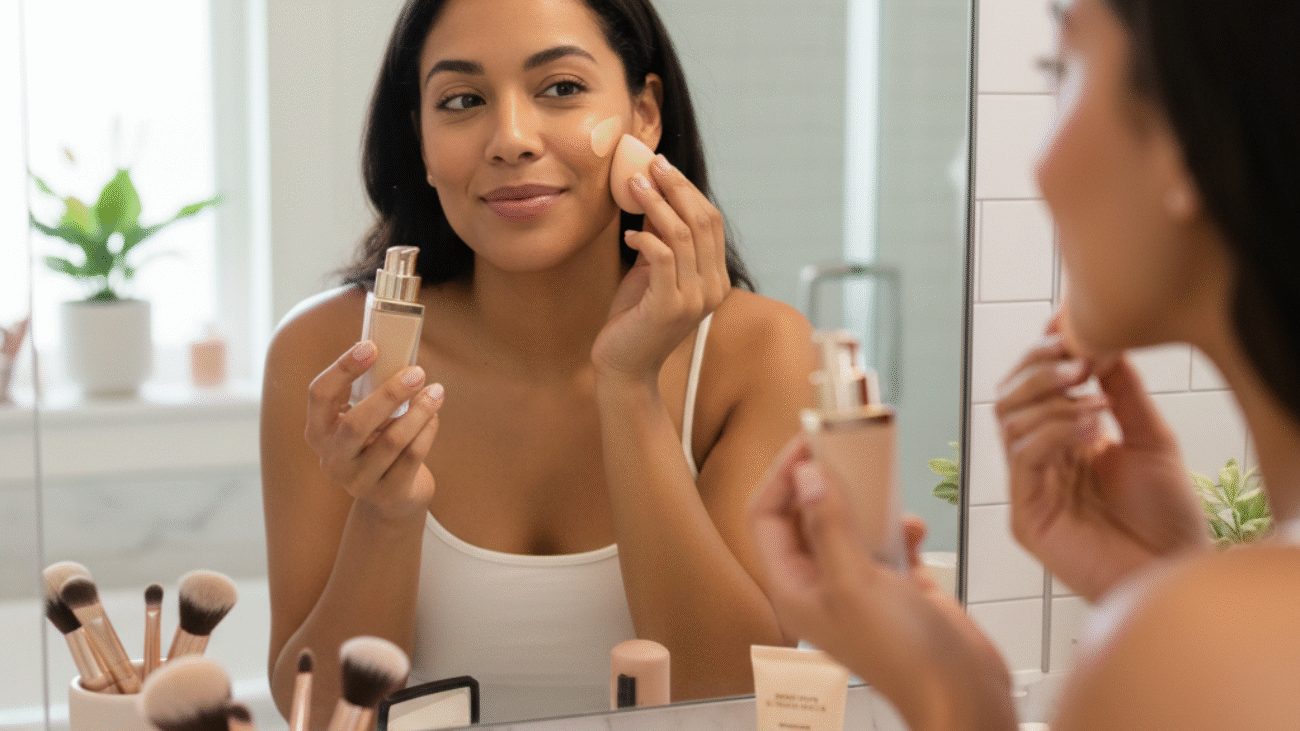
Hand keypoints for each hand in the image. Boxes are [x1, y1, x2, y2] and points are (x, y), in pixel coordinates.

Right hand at [303, 341, 444, 521]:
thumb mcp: (364, 420)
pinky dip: (426, 432)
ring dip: (418, 411)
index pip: (320, 394)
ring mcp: (357, 480)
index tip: (371, 346)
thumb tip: (396, 350)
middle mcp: (332, 458)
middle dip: (389, 394)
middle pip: (356, 423)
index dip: (343, 368)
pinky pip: (411, 457)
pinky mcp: (387, 493)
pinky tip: (435, 416)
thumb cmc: (377, 443)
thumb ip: (370, 392)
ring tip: (436, 392)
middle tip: (417, 372)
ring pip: (391, 441)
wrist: (391, 497)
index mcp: (318, 431)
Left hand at [592, 155, 730, 383]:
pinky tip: (628, 234)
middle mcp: (713, 288)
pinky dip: (644, 238)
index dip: (688, 190)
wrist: (624, 366)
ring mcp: (694, 299)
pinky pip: (662, 257)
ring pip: (681, 235)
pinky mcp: (669, 307)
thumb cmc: (634, 318)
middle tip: (650, 164)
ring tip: (633, 185)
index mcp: (715, 279)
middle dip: (675, 187)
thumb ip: (661, 243)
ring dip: (655, 204)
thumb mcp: (652, 273)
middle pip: (701, 222)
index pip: (711, 222)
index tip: (662, 166)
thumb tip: (652, 198)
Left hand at [749, 438, 1013, 730]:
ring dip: (866, 502)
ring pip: (848, 524)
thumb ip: (829, 526)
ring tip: (881, 482)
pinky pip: (885, 541)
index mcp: (793, 588)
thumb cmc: (903, 654)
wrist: (962, 692)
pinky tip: (914, 528)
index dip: (781, 477)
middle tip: (844, 449)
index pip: (766, 518)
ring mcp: (856, 585)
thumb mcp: (855, 581)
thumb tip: (805, 475)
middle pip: (805, 516)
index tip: (807, 444)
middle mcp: (819, 584)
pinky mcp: (893, 586)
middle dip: (824, 482)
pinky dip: (899, 528)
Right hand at [996, 331, 1208, 601]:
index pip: (1030, 387)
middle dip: (1038, 371)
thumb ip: (1122, 391)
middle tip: (1078, 364)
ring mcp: (1030, 488)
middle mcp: (1039, 462)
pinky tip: (1091, 431)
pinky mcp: (1027, 516)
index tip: (1067, 332)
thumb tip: (1098, 340)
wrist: (1176, 569)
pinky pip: (1022, 459)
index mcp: (1062, 441)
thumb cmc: (1166, 516)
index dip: (1042, 356)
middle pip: (1007, 399)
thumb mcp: (1150, 436)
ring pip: (1008, 423)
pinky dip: (1055, 433)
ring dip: (1050, 402)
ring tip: (1095, 403)